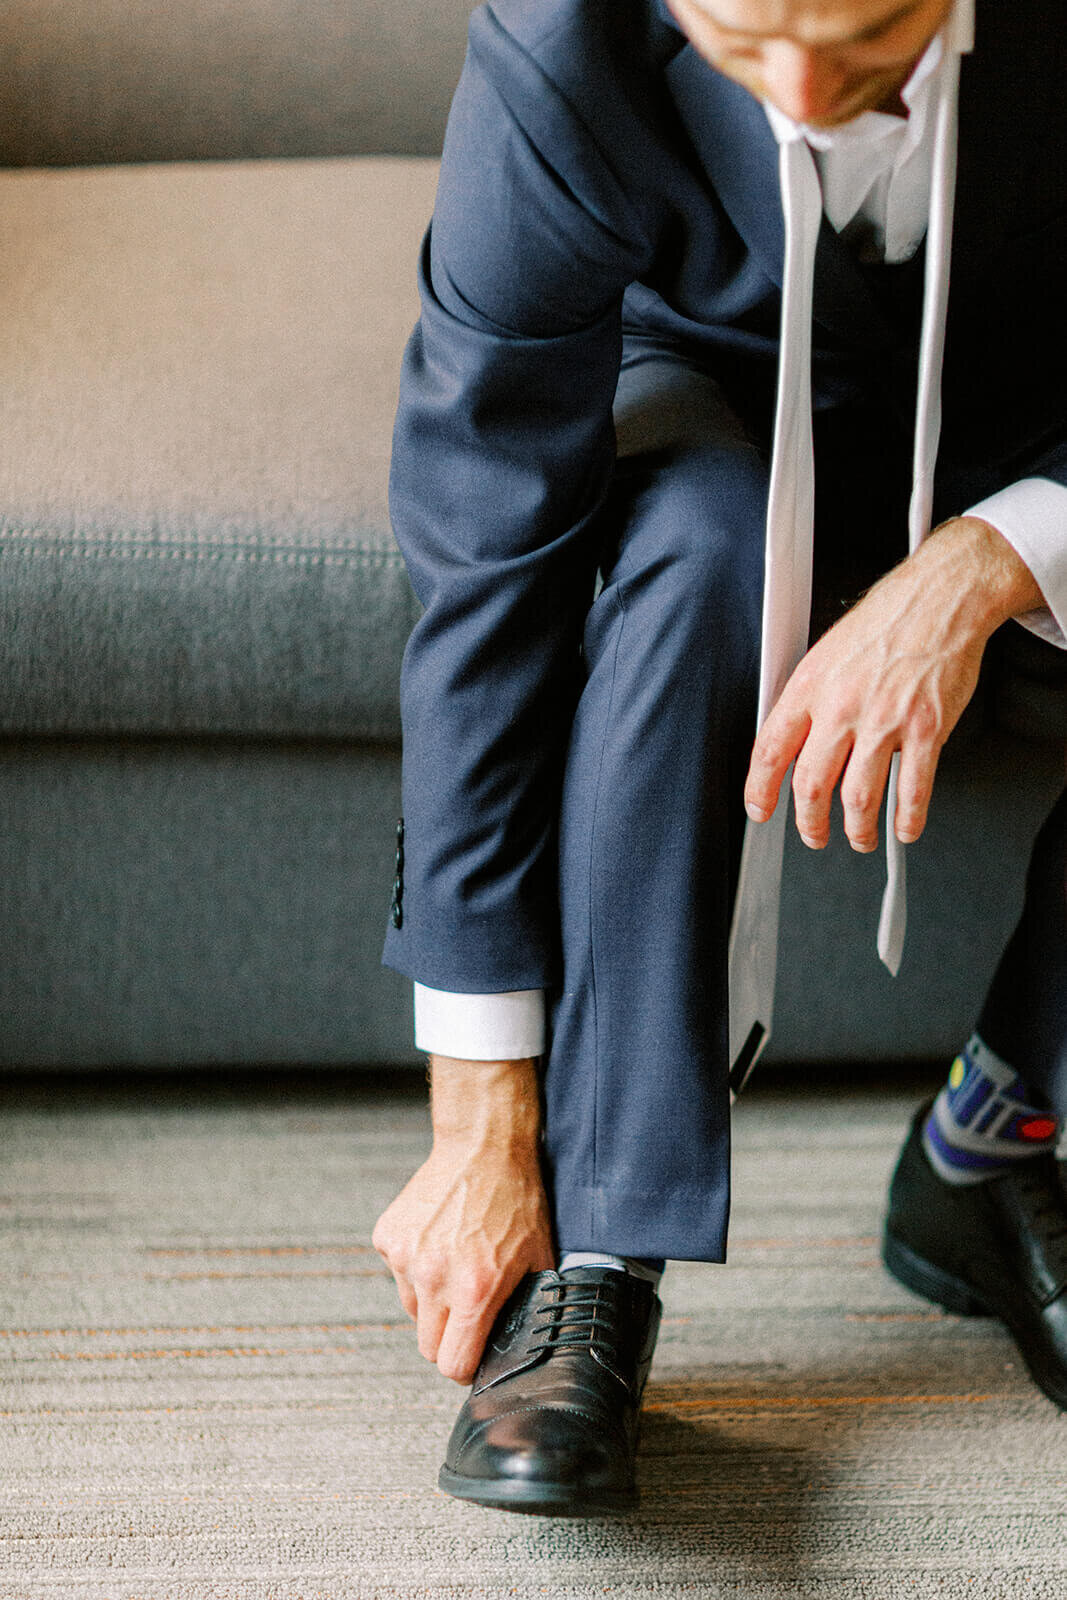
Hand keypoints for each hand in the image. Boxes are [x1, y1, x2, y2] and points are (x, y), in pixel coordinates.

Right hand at [372, 1057, 554, 1384]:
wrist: (483, 1147)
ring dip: (432, 1300)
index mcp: (475, 1290)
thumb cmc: (516, 1200)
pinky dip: (415, 1266)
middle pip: (427, 1345)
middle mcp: (434, 1277)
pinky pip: (398, 1272)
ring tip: (457, 1264)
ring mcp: (405, 1256)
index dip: (466, 1368)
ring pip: (412, 1308)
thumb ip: (529, 1306)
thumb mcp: (539, 1259)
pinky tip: (439, 1240)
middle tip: (469, 1313)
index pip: (452, 1364)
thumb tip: (524, 1344)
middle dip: (448, 1339)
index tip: (474, 1359)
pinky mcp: (387, 1237)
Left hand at [743, 517, 1042, 851]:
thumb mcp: (826, 654)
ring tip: (859, 838)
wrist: (939, 598)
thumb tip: (790, 741)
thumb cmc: (885, 622)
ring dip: (857, 830)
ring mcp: (885, 721)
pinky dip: (907, 819)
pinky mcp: (926, 729)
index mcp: (810, 687)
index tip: (760, 810)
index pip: (769, 750)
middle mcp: (841, 707)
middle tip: (814, 835)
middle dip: (809, 823)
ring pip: (858, 798)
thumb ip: (808, 700)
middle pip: (810, 785)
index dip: (760, 790)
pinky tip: (904, 827)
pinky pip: (912, 790)